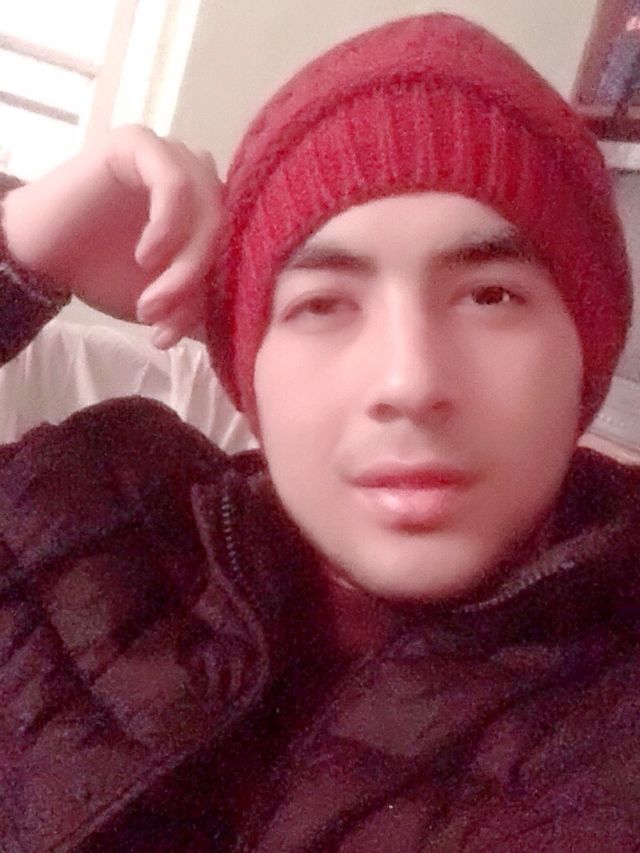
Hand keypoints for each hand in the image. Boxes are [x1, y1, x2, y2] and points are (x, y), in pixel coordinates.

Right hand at [1, 125, 221, 347]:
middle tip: (162, 321)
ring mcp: (173, 158)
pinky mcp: (141, 145)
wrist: (40, 255)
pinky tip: (146, 256)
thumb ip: (204, 308)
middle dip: (197, 287)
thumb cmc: (106, 273)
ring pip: (208, 211)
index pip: (240, 251)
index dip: (215, 298)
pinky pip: (175, 184)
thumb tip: (248, 332)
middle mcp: (200, 180)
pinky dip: (168, 227)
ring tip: (150, 301)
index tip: (176, 334)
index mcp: (212, 212)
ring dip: (184, 266)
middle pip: (229, 233)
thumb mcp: (167, 303)